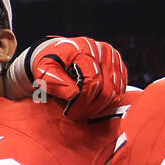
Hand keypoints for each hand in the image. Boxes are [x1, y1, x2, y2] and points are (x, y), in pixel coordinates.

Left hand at [8, 36, 127, 120]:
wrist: (57, 54)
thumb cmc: (49, 64)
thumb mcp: (44, 71)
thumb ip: (55, 82)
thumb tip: (73, 94)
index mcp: (85, 48)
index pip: (92, 81)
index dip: (82, 102)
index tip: (69, 112)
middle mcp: (103, 51)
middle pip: (107, 89)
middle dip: (90, 107)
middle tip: (76, 115)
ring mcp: (114, 59)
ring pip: (115, 93)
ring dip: (98, 107)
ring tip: (82, 110)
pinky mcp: (119, 67)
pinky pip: (120, 91)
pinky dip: (107, 102)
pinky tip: (91, 104)